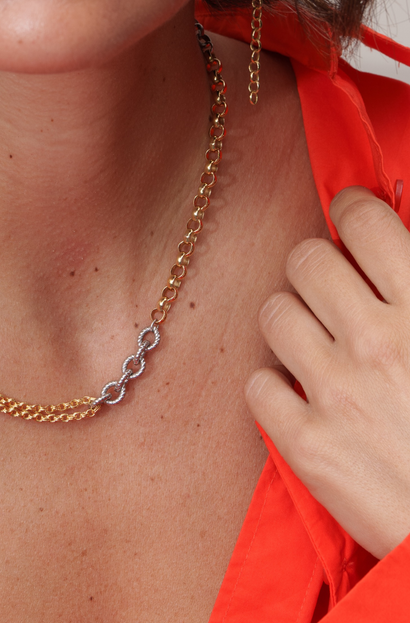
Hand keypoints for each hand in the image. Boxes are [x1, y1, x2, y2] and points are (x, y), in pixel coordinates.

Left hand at [245, 186, 409, 559]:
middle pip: (304, 261)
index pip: (364, 223)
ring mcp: (336, 393)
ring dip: (290, 320)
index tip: (347, 216)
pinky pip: (257, 384)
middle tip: (329, 287)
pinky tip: (300, 395)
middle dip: (314, 266)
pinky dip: (275, 385)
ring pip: (273, 314)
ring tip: (313, 341)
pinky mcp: (306, 444)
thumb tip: (401, 241)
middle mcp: (377, 342)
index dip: (350, 209)